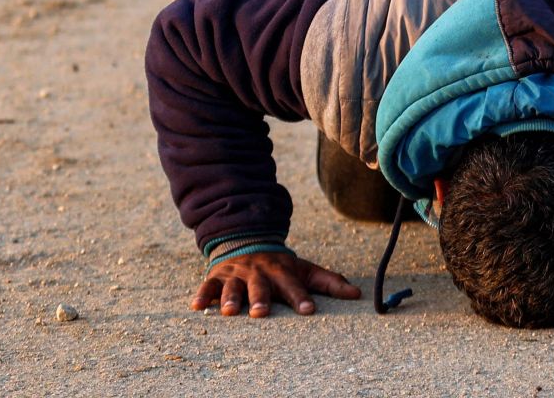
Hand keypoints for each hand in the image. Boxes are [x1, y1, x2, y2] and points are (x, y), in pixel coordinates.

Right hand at [190, 251, 361, 318]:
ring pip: (232, 287)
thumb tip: (357, 294)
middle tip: (261, 313)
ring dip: (230, 298)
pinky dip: (202, 295)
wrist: (248, 241)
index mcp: (282, 271)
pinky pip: (207, 286)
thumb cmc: (281, 266)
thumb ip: (329, 282)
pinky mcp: (217, 277)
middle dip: (260, 298)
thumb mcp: (305, 269)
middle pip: (260, 286)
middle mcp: (259, 272)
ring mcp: (237, 274)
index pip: (293, 285)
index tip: (308, 310)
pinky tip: (196, 307)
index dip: (301, 297)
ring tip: (228, 312)